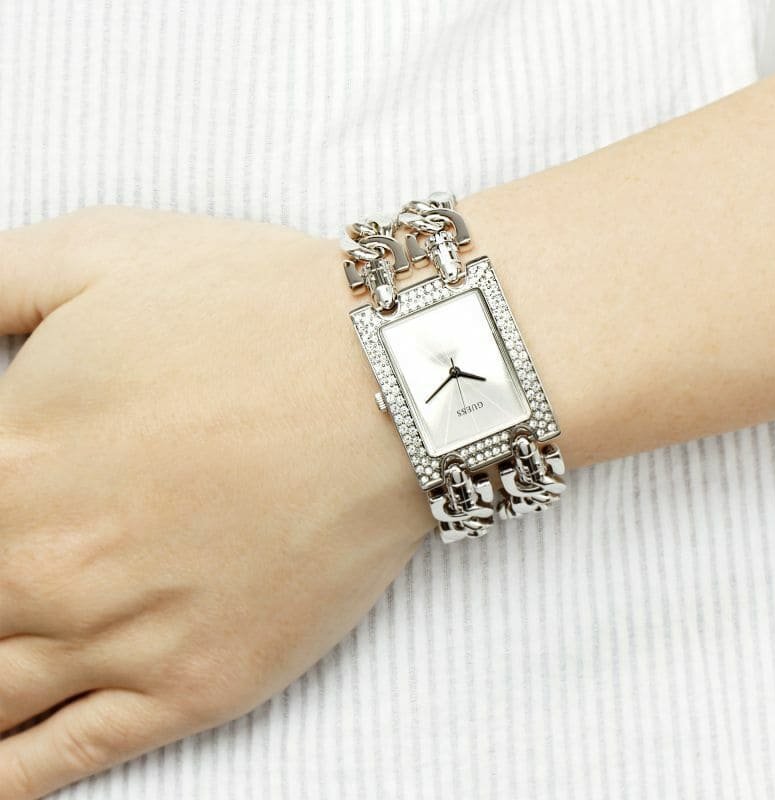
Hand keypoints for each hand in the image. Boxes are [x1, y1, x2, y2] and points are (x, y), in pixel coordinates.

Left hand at [0, 207, 425, 798]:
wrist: (398, 381)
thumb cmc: (258, 308)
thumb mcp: (96, 251)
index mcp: (10, 457)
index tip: (4, 497)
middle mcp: (47, 566)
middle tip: (12, 565)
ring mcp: (122, 639)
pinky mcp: (197, 685)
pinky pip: (59, 761)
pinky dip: (5, 775)